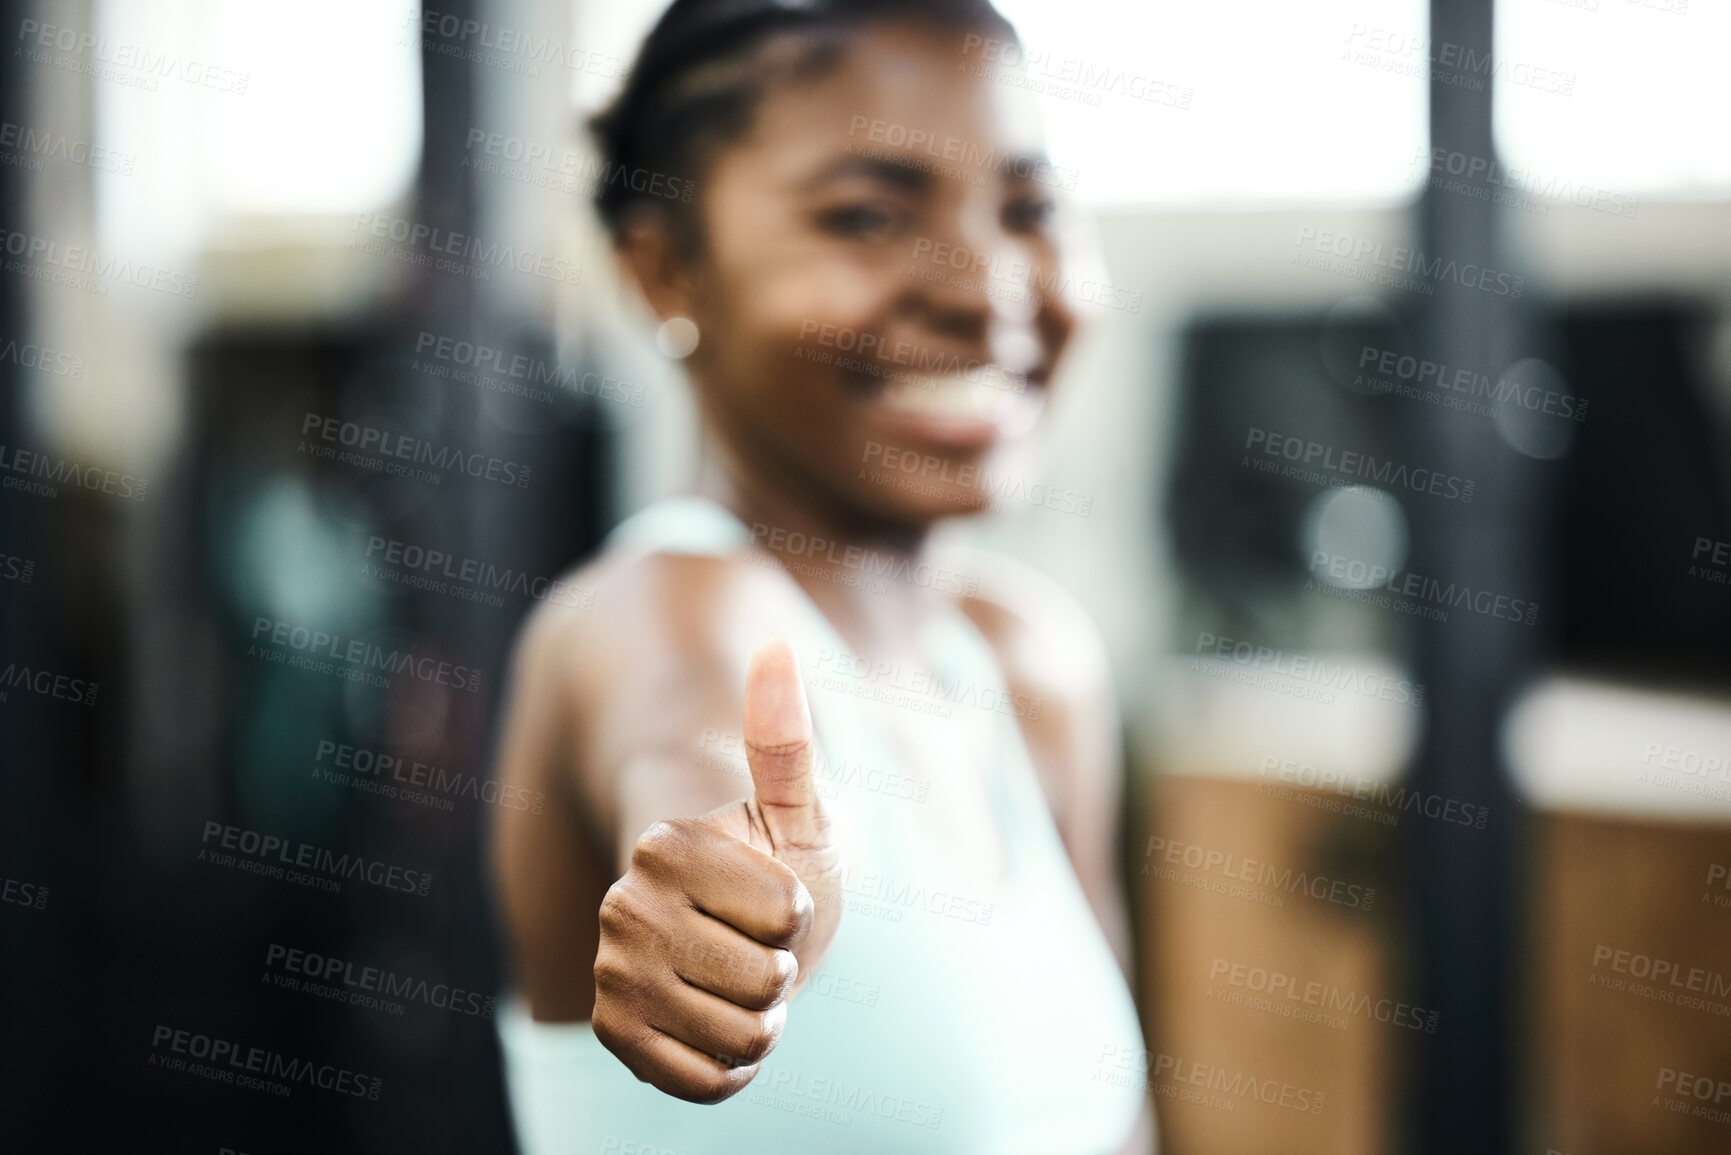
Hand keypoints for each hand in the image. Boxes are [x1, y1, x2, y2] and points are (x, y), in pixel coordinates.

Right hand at [592, 638, 841, 1102]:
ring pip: (741, 1035)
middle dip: (785, 971)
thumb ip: (784, 740)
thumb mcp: (798, 810)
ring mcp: (615, 972)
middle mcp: (624, 906)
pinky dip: (733, 1064)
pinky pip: (707, 1082)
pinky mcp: (617, 1034)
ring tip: (742, 982)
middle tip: (761, 947)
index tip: (780, 893)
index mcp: (665, 846)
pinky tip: (719, 1024)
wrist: (740, 930)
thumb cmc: (781, 864)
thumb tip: (775, 650)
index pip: (785, 912)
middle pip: (763, 980)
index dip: (802, 911)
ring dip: (763, 1019)